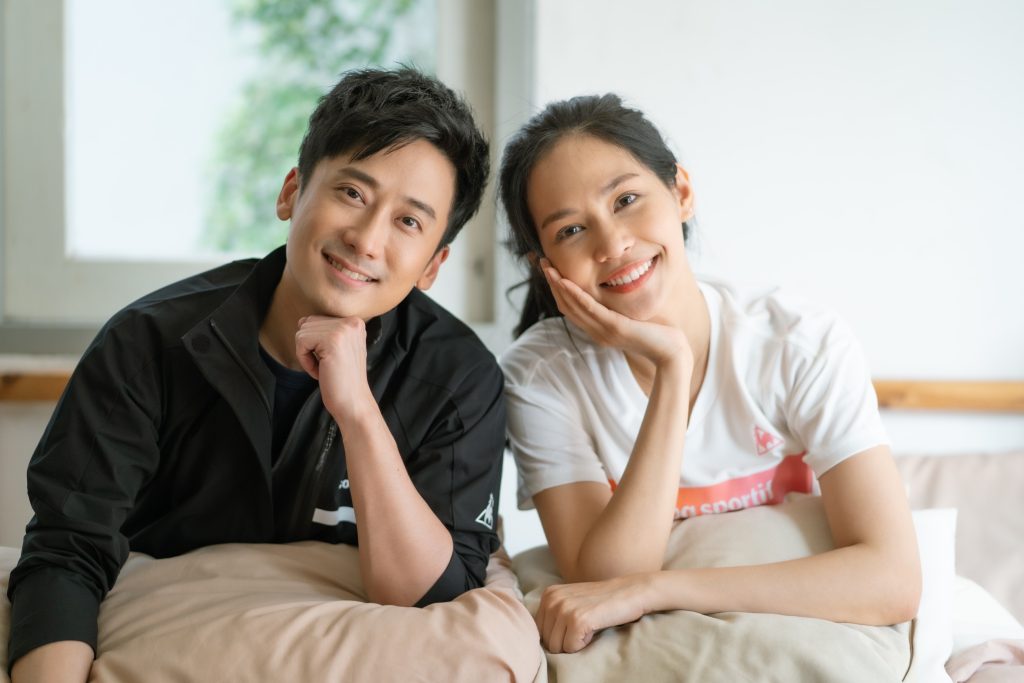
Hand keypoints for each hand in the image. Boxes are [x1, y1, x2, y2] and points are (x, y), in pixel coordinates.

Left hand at [294, 315, 374, 422]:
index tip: (331, 360)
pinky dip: (305, 360)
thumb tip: (302, 320)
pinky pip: (301, 342)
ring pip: (302, 332)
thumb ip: (326, 331)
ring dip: (307, 354)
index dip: (316, 343)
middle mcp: (351, 321)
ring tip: (325, 368)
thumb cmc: (343, 380)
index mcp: (355, 322)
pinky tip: (320, 371)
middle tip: (327, 365)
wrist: (353, 402)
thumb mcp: (340, 348)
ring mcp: (343, 329)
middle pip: (308, 323)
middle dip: (310, 347)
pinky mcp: (332, 340)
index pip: (317, 320)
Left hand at [535, 575, 650, 653]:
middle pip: (547, 641)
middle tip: (584, 626)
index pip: (539, 631)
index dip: (559, 635)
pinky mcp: (577, 620)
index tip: (575, 624)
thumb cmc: (602, 601)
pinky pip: (571, 648)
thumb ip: (554, 614)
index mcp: (548, 594)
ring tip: (589, 627)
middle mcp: (552, 599)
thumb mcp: (570, 601)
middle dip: (565, 641)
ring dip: (574, 644)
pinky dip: (584, 645)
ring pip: (557, 647)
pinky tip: (594, 629)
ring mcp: (564, 609)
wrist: (630, 593)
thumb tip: (538, 640)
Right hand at [541, 260, 692, 369]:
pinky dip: (576, 295)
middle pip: (565, 305)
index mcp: (597, 329)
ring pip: (573, 306)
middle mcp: (595, 331)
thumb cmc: (658, 335)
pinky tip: (565, 281)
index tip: (549, 268)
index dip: (556, 288)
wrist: (672, 354)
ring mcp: (603, 331)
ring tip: (547, 267)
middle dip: (552, 282)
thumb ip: (619, 309)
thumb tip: (617, 290)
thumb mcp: (632, 318)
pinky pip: (590, 309)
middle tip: (541, 262)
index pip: (570, 307)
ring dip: (558, 285)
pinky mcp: (614, 328)